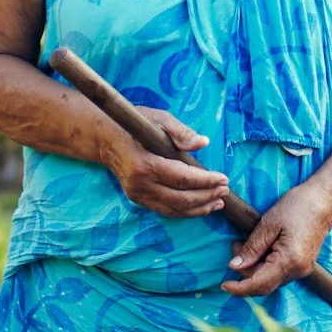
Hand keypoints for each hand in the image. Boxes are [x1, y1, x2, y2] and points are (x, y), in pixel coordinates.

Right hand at [103, 107, 226, 217]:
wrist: (106, 139)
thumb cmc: (135, 125)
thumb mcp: (160, 119)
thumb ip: (181, 132)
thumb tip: (203, 143)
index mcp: (144, 164)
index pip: (181, 178)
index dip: (205, 181)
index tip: (224, 178)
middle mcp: (140, 184)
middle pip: (181, 198)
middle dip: (207, 195)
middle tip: (226, 189)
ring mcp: (138, 195)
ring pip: (175, 209)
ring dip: (200, 208)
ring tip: (219, 202)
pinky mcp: (139, 200)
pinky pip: (166, 210)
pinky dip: (186, 211)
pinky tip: (202, 207)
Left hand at [223, 182, 331, 295]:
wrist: (325, 200)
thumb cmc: (298, 206)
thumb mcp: (269, 223)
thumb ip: (252, 247)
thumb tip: (235, 266)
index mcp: (289, 260)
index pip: (259, 284)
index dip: (240, 288)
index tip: (224, 285)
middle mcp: (298, 270)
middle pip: (264, 285)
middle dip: (245, 272)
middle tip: (234, 247)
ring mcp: (303, 269)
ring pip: (271, 280)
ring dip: (254, 268)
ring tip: (244, 244)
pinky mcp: (303, 265)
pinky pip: (280, 273)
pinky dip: (265, 266)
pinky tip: (260, 249)